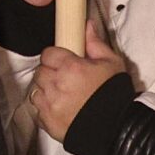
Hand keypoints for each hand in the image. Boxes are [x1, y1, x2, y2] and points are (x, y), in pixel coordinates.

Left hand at [28, 13, 129, 142]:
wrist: (117, 128)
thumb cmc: (115, 95)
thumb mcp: (111, 64)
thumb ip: (95, 43)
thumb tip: (87, 26)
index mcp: (71, 67)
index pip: (48, 54)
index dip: (56, 57)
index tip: (64, 63)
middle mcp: (56, 84)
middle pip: (41, 71)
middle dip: (51, 73)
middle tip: (66, 80)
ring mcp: (50, 104)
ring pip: (36, 89)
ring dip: (46, 90)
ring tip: (64, 95)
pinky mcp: (47, 121)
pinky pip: (37, 109)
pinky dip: (46, 108)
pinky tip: (61, 108)